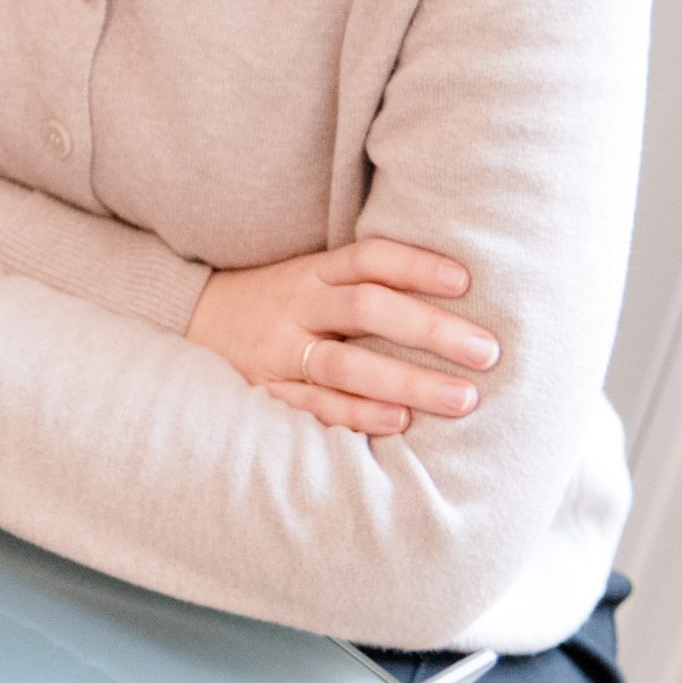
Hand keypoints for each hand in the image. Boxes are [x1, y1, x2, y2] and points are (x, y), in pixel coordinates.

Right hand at [188, 239, 500, 434]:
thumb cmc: (280, 304)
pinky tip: (400, 423)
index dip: (416, 266)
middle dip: (430, 331)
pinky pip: (313, 405)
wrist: (194, 323)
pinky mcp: (263, 390)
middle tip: (487, 353)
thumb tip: (462, 290)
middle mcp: (296, 307)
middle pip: (365, 309)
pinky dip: (357, 414)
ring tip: (461, 399)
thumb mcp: (313, 279)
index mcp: (313, 273)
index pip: (368, 259)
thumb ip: (367, 282)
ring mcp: (277, 350)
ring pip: (344, 364)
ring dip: (406, 382)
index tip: (467, 283)